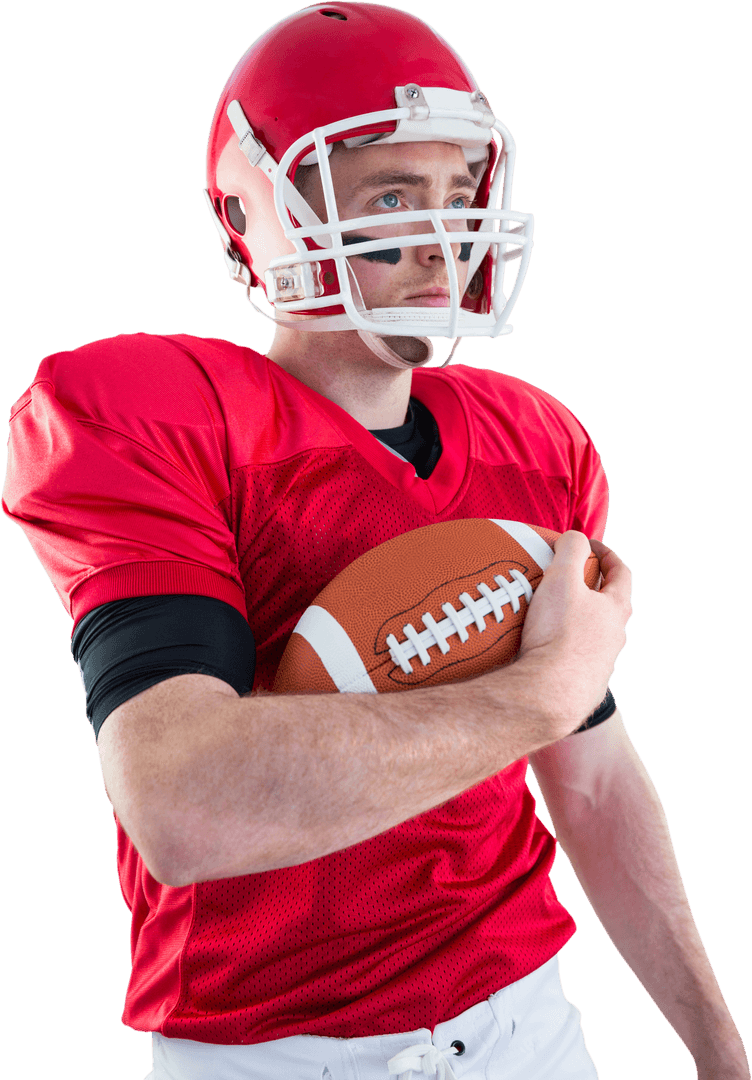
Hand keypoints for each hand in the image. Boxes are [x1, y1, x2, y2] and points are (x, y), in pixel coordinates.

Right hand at [517, 531, 632, 733]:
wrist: (549, 695)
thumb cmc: (559, 636)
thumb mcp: (562, 581)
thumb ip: (571, 551)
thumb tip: (575, 537)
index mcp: (616, 610)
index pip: (622, 574)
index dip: (607, 555)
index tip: (589, 547)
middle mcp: (615, 639)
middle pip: (610, 606)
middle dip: (593, 589)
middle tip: (569, 580)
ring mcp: (600, 664)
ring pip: (593, 635)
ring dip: (577, 621)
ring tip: (549, 615)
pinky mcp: (581, 684)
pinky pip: (573, 659)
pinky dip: (560, 648)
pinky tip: (539, 648)